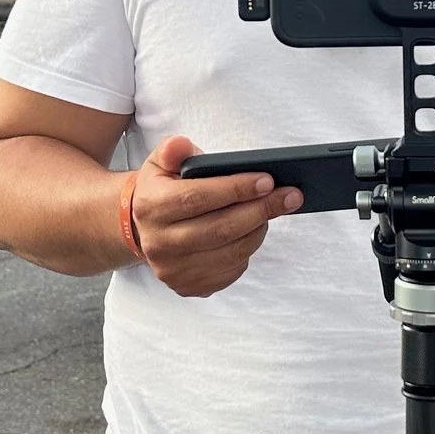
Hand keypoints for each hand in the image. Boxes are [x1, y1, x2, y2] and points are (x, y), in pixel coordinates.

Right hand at [126, 135, 303, 298]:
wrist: (144, 229)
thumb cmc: (163, 190)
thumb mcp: (161, 164)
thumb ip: (172, 150)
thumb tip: (181, 145)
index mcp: (151, 207)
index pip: (197, 198)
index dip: (236, 189)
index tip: (267, 180)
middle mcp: (158, 243)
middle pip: (220, 229)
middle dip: (260, 210)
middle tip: (290, 195)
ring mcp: (173, 270)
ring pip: (231, 252)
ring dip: (259, 229)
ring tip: (273, 209)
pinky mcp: (189, 287)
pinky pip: (231, 271)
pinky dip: (249, 250)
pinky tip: (254, 230)